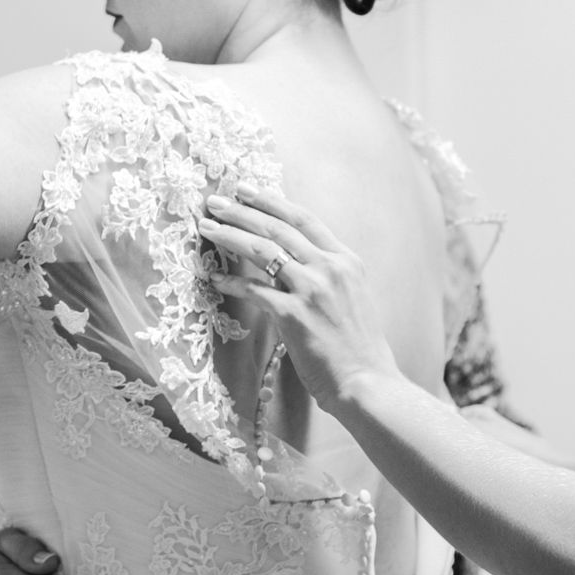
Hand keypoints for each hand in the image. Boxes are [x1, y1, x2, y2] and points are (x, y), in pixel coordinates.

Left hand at [198, 186, 402, 418]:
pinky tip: (214, 277)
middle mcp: (329, 268)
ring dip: (229, 235)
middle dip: (242, 211)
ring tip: (207, 228)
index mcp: (346, 261)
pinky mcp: (293, 315)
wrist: (367, 383)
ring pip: (262, 250)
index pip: (304, 219)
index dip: (272, 201)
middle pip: (278, 227)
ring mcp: (311, 290)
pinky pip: (253, 290)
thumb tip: (294, 264)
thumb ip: (327, 276)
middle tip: (216, 202)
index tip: (246, 191)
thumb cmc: (358, 349)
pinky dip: (231, 281)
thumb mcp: (351, 298)